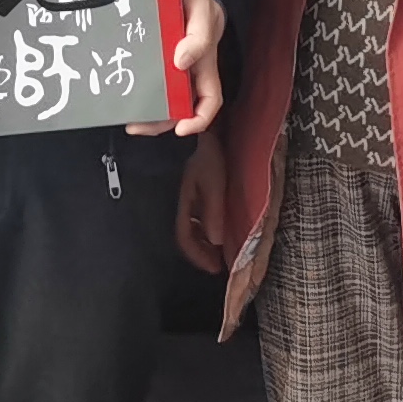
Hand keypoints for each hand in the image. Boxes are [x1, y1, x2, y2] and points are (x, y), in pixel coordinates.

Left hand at [129, 0, 224, 136]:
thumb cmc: (200, 4)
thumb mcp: (204, 13)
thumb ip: (198, 37)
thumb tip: (181, 61)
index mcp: (205, 67)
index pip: (209, 101)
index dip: (199, 119)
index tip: (182, 129)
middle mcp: (189, 74)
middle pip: (180, 109)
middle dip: (160, 123)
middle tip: (136, 126)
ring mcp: (171, 70)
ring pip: (162, 101)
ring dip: (147, 113)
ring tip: (127, 118)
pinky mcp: (156, 62)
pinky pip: (148, 82)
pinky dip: (138, 92)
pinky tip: (123, 95)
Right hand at [174, 141, 230, 275]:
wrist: (204, 133)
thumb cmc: (208, 156)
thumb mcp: (213, 185)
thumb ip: (212, 212)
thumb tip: (215, 240)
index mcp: (184, 202)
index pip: (185, 237)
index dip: (198, 256)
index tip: (213, 268)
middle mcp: (184, 202)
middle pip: (187, 235)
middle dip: (201, 253)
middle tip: (217, 265)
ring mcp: (190, 196)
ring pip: (193, 227)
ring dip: (204, 242)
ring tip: (218, 251)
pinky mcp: (198, 190)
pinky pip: (199, 217)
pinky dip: (207, 229)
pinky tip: (217, 231)